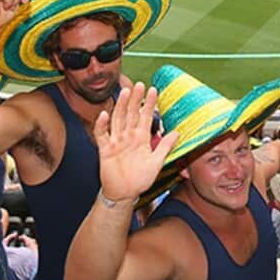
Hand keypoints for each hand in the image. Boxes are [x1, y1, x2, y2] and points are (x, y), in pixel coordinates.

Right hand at [95, 82, 178, 201]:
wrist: (124, 194)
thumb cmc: (140, 179)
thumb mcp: (156, 162)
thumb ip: (165, 146)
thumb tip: (178, 132)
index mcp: (141, 138)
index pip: (146, 116)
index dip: (149, 103)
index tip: (154, 90)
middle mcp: (129, 136)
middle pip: (132, 114)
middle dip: (135, 99)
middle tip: (139, 85)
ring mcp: (116, 141)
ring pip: (118, 119)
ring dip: (121, 106)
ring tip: (125, 92)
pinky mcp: (105, 149)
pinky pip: (102, 135)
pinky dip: (102, 125)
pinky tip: (104, 115)